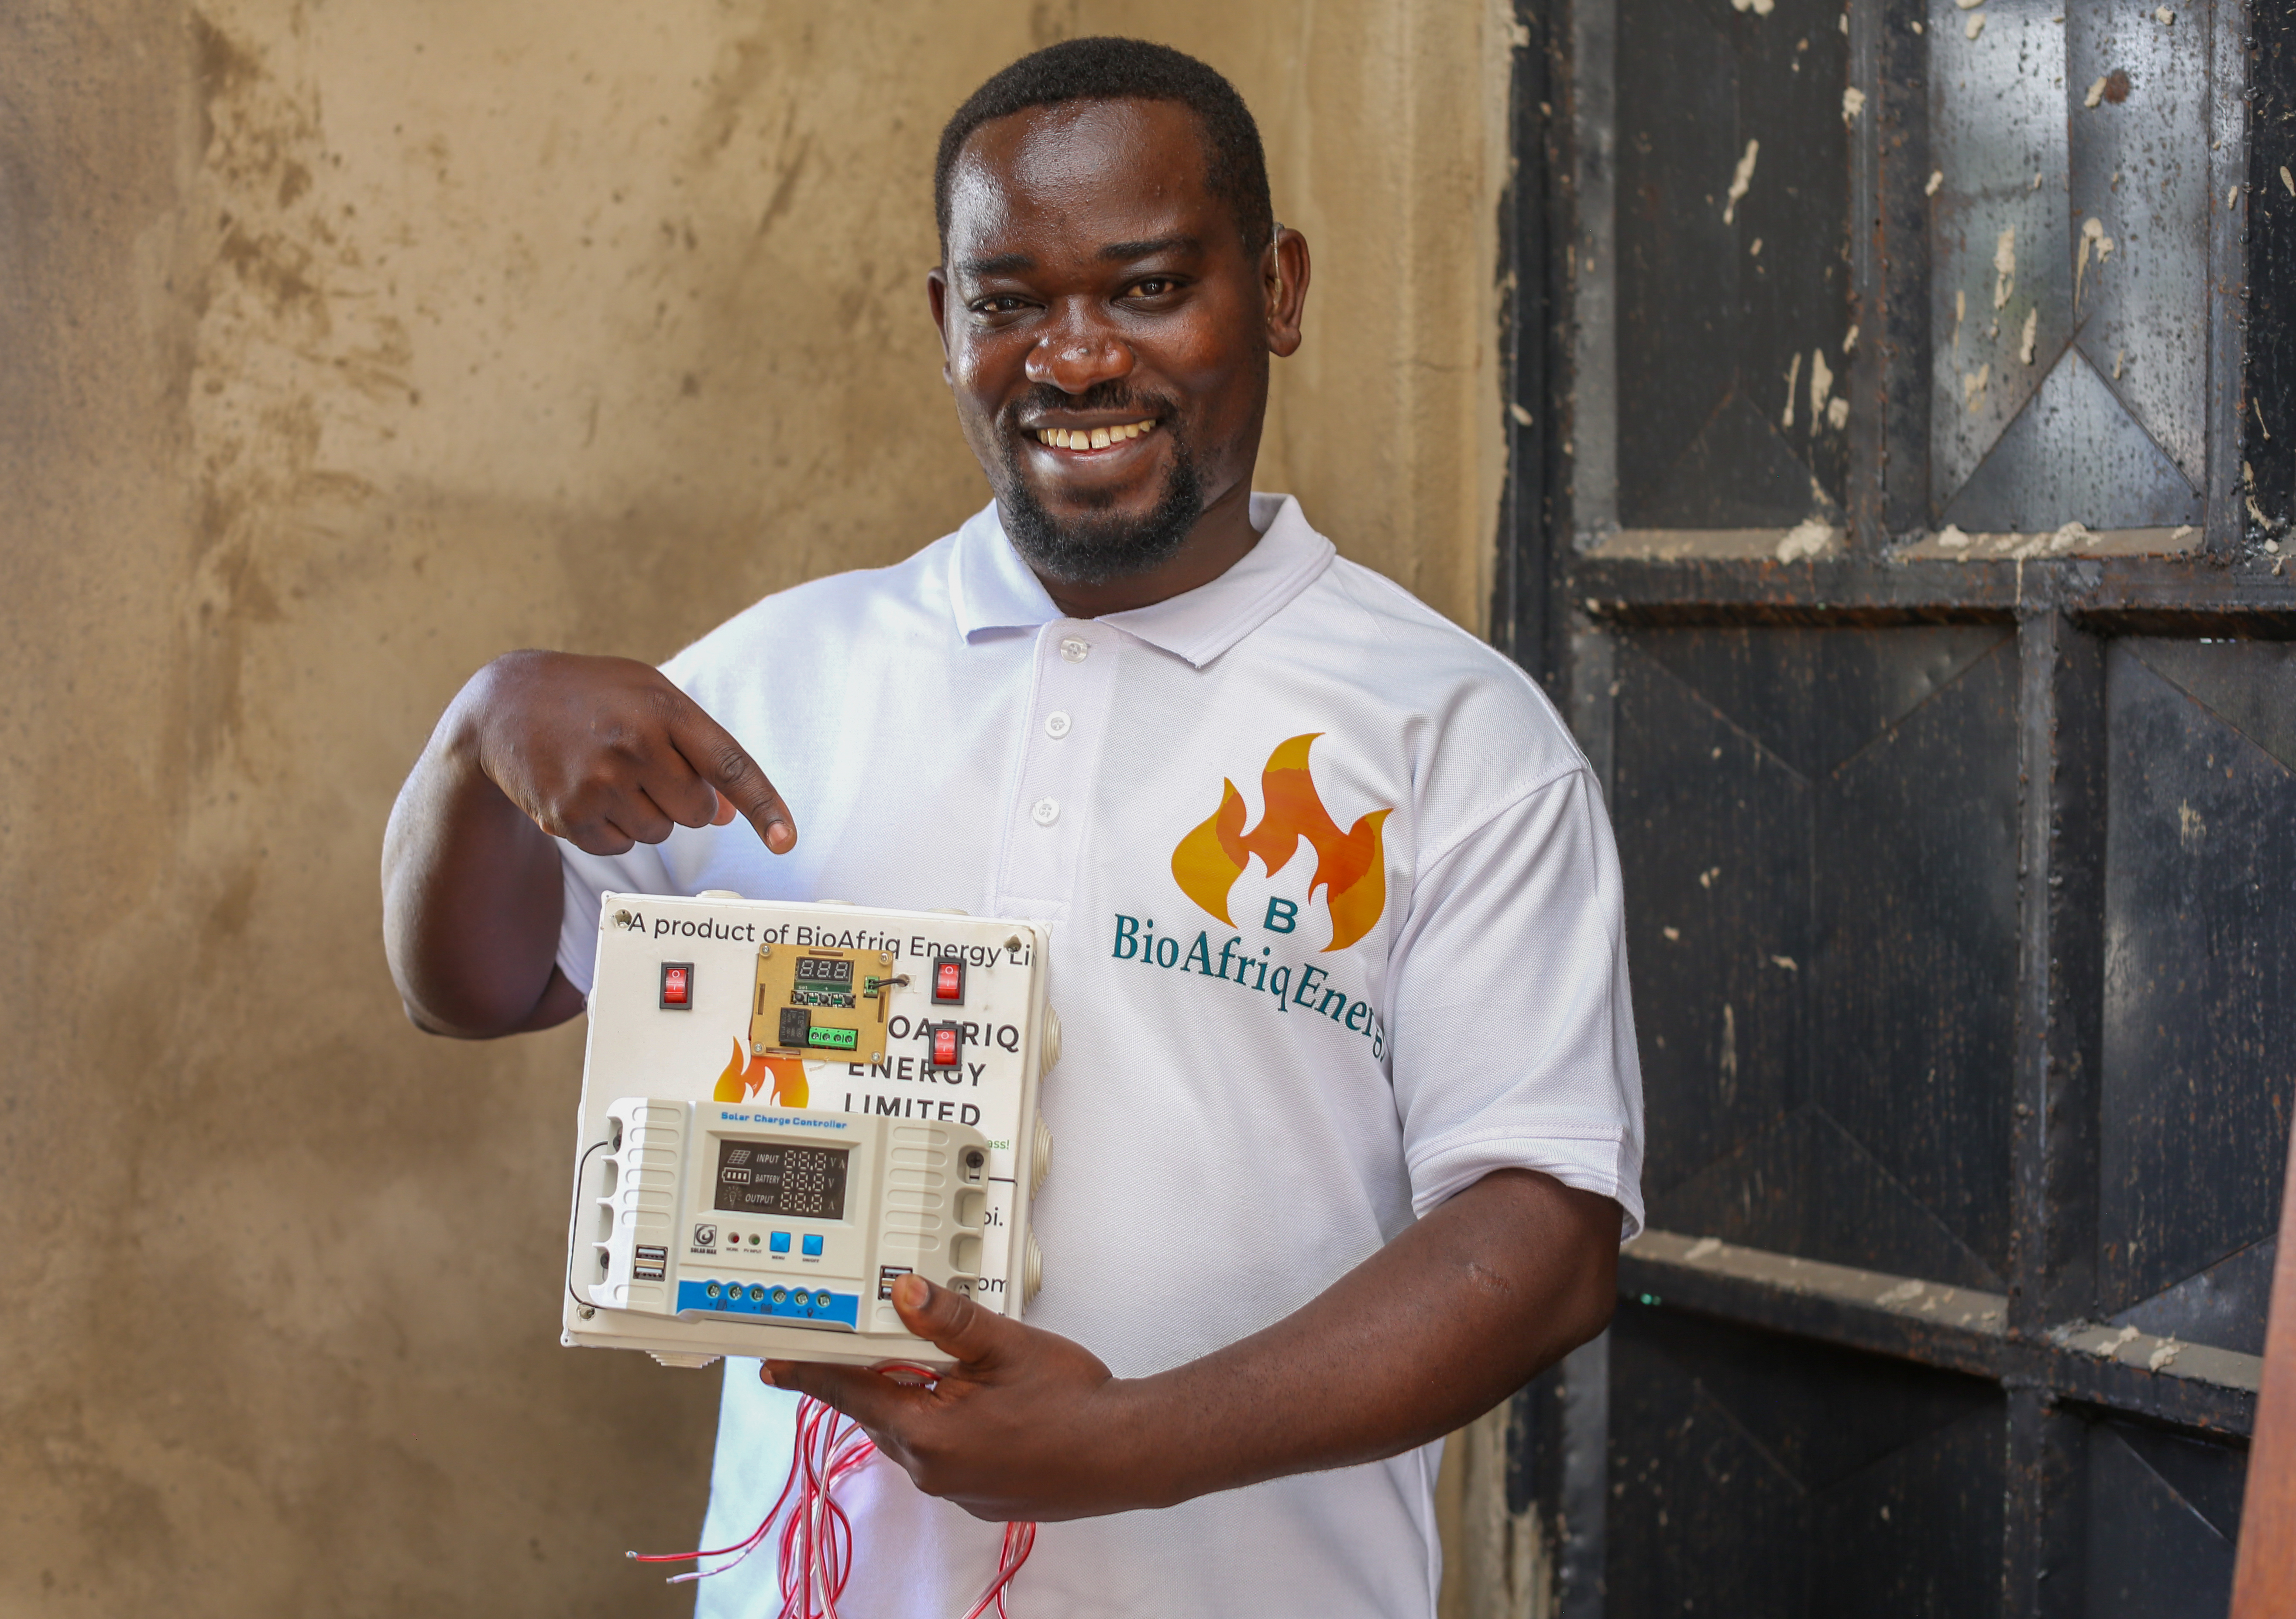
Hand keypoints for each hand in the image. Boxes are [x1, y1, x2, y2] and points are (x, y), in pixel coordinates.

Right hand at [458, 649, 796, 856]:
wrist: (504, 704)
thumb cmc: (592, 696)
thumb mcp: (648, 697)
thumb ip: (697, 748)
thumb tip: (731, 813)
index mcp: (663, 708)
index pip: (730, 765)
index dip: (764, 806)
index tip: (787, 841)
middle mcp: (633, 745)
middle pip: (697, 812)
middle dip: (683, 800)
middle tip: (646, 768)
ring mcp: (598, 783)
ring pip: (659, 833)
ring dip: (645, 814)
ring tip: (608, 773)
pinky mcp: (568, 816)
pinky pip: (620, 847)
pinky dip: (611, 829)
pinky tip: (585, 791)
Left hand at [766, 1275, 1151, 1522]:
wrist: (1127, 1452)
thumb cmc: (1073, 1401)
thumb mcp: (1006, 1344)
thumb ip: (949, 1319)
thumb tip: (901, 1293)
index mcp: (927, 1432)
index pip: (849, 1395)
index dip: (810, 1373)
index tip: (773, 1365)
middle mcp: (932, 1469)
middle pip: (880, 1412)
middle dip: (881, 1376)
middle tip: (888, 1341)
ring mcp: (957, 1488)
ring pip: (914, 1433)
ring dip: (920, 1400)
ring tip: (956, 1369)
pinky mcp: (981, 1495)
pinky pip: (943, 1454)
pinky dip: (949, 1424)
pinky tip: (987, 1405)